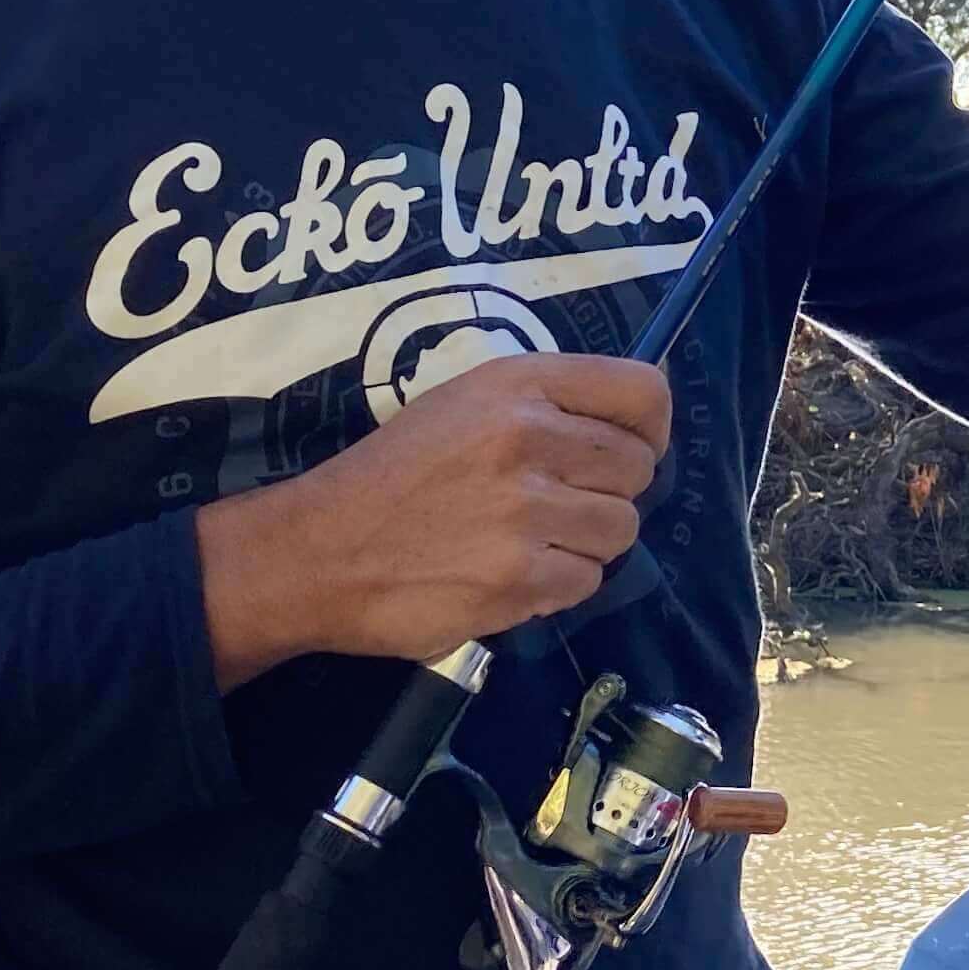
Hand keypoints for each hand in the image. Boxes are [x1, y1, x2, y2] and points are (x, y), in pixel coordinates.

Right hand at [193, 351, 670, 685]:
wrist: (318, 550)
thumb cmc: (393, 474)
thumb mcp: (462, 405)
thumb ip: (543, 406)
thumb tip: (628, 431)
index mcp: (517, 385)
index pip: (642, 391)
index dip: (650, 427)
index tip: (629, 448)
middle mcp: (529, 438)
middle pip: (638, 469)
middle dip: (607, 491)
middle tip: (557, 503)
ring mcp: (526, 511)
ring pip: (620, 529)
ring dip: (585, 542)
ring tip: (529, 540)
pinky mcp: (520, 578)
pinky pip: (586, 580)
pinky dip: (557, 584)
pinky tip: (510, 573)